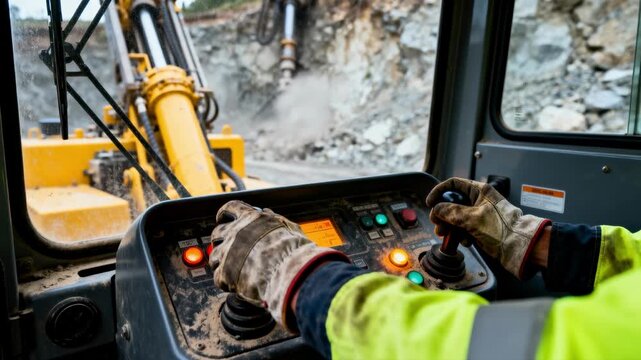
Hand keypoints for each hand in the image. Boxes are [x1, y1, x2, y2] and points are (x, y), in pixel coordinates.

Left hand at [208, 200, 348, 330]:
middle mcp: (236, 232)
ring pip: (214, 255)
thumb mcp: (288, 227)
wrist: (292, 272)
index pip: (231, 208)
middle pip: (218, 232)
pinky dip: (225, 281)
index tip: (222, 218)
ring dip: (220, 262)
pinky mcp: (225, 274)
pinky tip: (235, 284)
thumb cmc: (295, 252)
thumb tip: (267, 214)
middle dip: (221, 239)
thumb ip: (274, 220)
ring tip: (230, 269)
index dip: (224, 214)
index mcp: (251, 219)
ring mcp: (228, 253)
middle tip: (227, 247)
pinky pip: (218, 277)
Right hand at [426, 178, 550, 278]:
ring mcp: (480, 215)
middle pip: (452, 202)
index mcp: (479, 191)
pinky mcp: (481, 228)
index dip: (439, 191)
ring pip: (456, 217)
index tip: (430, 203)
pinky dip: (461, 235)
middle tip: (437, 224)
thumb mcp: (472, 218)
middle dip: (442, 214)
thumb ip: (451, 212)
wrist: (520, 248)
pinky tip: (465, 241)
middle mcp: (479, 201)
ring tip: (446, 235)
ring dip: (449, 227)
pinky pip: (464, 229)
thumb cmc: (503, 229)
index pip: (453, 184)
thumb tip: (436, 210)